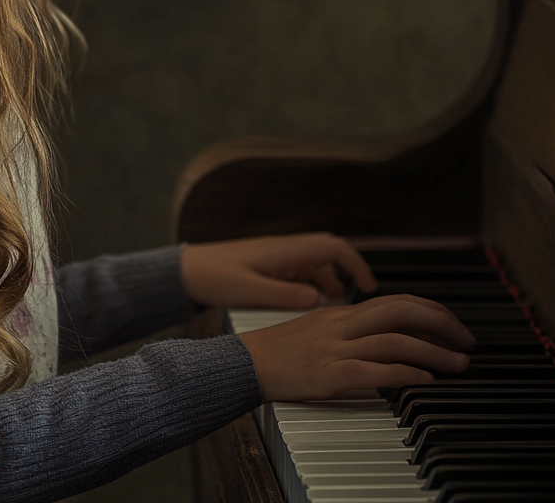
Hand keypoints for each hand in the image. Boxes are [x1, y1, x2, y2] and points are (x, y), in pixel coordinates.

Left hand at [180, 232, 377, 309]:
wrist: (184, 270)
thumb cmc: (211, 276)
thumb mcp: (248, 290)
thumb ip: (283, 295)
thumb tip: (318, 300)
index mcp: (283, 251)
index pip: (332, 247)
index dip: (356, 263)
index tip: (370, 285)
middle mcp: (283, 249)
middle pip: (328, 251)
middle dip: (348, 270)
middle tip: (362, 295)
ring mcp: (276, 256)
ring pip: (314, 263)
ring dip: (329, 280)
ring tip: (338, 307)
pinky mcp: (267, 266)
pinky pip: (300, 270)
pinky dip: (312, 284)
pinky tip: (309, 303)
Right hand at [239, 294, 475, 400]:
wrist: (245, 362)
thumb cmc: (279, 351)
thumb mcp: (317, 330)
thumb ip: (349, 329)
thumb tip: (385, 336)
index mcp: (341, 313)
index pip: (395, 301)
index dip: (430, 310)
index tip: (453, 325)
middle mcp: (342, 324)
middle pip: (400, 310)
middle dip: (441, 322)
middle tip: (467, 340)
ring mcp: (336, 347)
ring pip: (394, 341)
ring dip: (433, 352)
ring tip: (459, 365)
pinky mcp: (330, 373)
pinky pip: (375, 371)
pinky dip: (405, 375)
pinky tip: (425, 382)